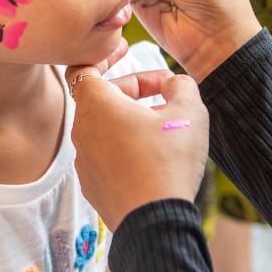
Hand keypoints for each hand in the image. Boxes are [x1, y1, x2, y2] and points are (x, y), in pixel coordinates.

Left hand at [66, 65, 208, 230]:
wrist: (155, 222)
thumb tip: (173, 84)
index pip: (85, 66)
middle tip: (167, 92)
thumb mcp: (189, 112)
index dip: (105, 54)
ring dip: (131, 118)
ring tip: (165, 125)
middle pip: (102, 96)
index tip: (126, 48)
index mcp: (96, 104)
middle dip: (134, 88)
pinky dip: (126, 146)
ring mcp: (84, 160)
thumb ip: (181, 85)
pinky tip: (155, 155)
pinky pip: (107, 154)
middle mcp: (82, 130)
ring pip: (105, 126)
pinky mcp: (93, 185)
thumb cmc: (169, 161)